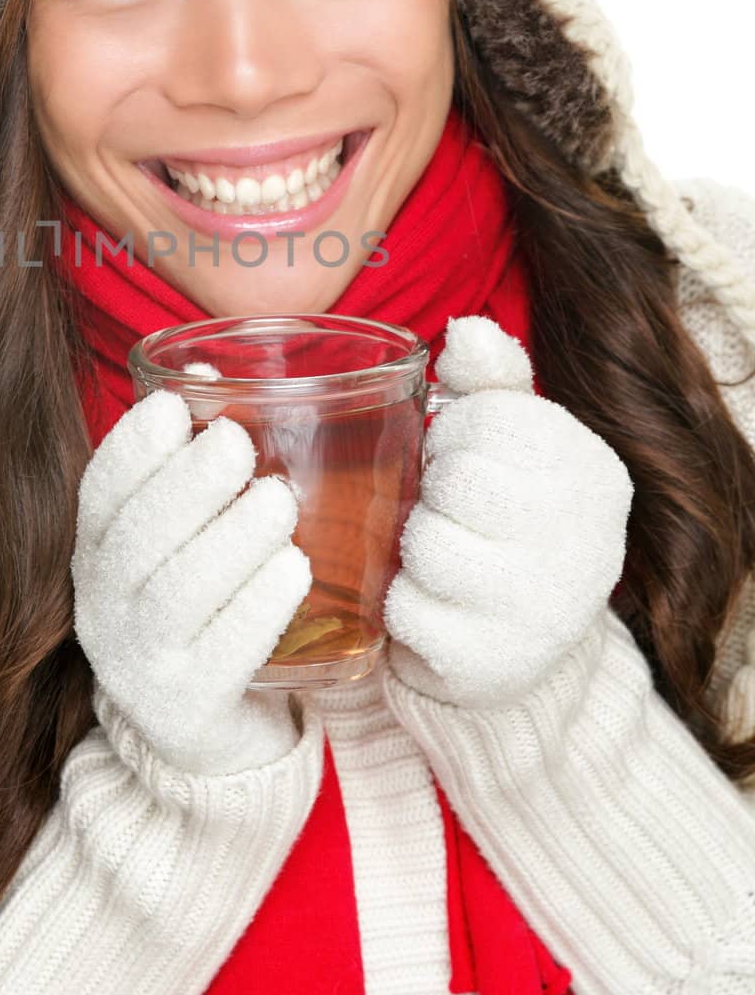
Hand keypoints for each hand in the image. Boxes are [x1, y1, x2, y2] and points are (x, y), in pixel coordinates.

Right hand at [72, 389, 312, 776]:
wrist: (205, 737)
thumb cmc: (202, 608)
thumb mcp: (180, 537)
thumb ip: (190, 461)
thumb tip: (209, 368)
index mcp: (97, 553)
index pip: (98, 493)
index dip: (130, 447)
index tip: (171, 407)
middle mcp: (104, 607)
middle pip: (136, 538)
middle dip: (186, 483)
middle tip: (238, 445)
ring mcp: (141, 663)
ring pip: (179, 592)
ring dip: (233, 537)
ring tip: (279, 503)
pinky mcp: (188, 709)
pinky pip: (224, 653)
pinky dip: (259, 605)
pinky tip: (292, 571)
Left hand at [382, 315, 632, 708]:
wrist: (515, 641)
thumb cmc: (503, 515)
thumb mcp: (510, 438)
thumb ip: (489, 378)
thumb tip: (465, 331)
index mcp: (594, 472)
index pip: (485, 417)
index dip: (450, 433)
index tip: (460, 455)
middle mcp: (589, 543)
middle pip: (455, 479)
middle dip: (430, 489)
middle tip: (446, 509)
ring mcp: (545, 610)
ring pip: (426, 543)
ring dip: (412, 546)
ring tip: (440, 555)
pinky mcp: (493, 663)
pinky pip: (404, 608)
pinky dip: (401, 602)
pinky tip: (434, 603)